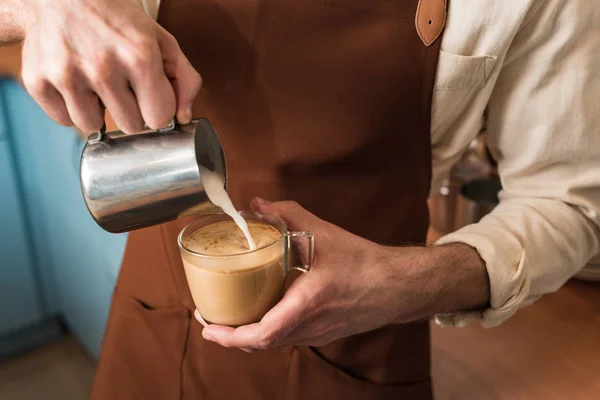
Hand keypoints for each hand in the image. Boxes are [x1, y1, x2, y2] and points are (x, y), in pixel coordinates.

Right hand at [19, 0, 200, 132]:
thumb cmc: (116, 20)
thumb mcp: (161, 40)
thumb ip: (185, 79)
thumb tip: (183, 117)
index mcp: (139, 57)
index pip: (159, 118)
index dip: (157, 109)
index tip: (150, 96)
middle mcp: (102, 68)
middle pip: (130, 126)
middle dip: (130, 110)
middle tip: (122, 85)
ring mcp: (67, 75)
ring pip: (93, 127)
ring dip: (98, 111)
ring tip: (97, 84)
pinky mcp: (38, 81)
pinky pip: (64, 120)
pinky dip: (71, 107)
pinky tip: (75, 83)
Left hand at [198, 199, 490, 351]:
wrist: (399, 286)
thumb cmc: (365, 263)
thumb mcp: (324, 233)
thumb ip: (288, 215)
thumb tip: (257, 204)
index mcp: (307, 304)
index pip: (262, 334)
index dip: (230, 336)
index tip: (208, 328)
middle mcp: (309, 327)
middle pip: (261, 343)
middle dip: (231, 334)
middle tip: (210, 318)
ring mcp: (317, 334)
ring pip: (274, 342)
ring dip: (249, 333)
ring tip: (230, 315)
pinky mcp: (324, 334)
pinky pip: (288, 337)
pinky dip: (268, 330)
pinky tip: (263, 311)